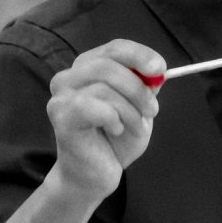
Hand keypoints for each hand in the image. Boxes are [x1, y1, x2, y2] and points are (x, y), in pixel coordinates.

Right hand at [46, 39, 164, 200]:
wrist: (97, 174)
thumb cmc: (116, 140)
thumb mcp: (137, 108)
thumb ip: (144, 86)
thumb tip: (157, 70)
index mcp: (88, 69)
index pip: (114, 48)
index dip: (140, 55)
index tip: (160, 69)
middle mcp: (68, 78)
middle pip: (108, 66)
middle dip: (138, 90)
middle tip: (152, 111)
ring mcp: (60, 97)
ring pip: (104, 89)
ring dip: (130, 111)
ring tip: (135, 128)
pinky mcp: (61, 117)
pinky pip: (94, 108)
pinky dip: (114, 120)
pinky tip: (114, 131)